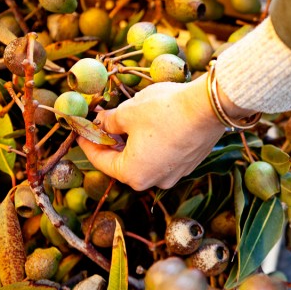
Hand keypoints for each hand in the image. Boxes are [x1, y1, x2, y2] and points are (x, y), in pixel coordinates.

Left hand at [79, 74, 227, 189]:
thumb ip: (109, 121)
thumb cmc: (164, 111)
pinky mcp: (190, 163)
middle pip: (124, 163)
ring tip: (128, 121)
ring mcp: (175, 174)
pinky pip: (164, 156)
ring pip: (145, 160)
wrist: (208, 108)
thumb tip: (101, 122)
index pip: (100, 161)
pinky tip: (153, 124)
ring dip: (134, 143)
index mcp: (132, 174)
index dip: (88, 142)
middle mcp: (154, 181)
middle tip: (104, 122)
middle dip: (112, 142)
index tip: (82, 129)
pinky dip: (154, 143)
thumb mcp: (127, 112)